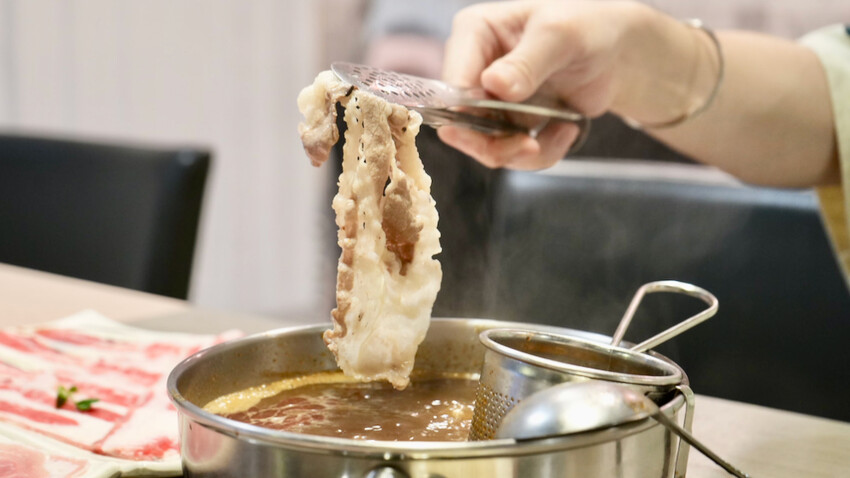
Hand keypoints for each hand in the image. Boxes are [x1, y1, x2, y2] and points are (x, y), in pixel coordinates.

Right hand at [438, 1, 690, 168]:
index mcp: (474, 34)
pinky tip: (567, 130)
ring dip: (524, 152)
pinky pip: (514, 154)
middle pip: (461, 123)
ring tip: (562, 134)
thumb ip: (526, 62)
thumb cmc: (588, 26)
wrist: (618, 52)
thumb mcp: (560, 36)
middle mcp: (475, 68)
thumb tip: (494, 86)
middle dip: (494, 143)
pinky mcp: (510, 124)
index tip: (492, 124)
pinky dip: (543, 152)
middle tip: (529, 146)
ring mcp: (491, 101)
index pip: (451, 81)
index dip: (465, 110)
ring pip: (486, 146)